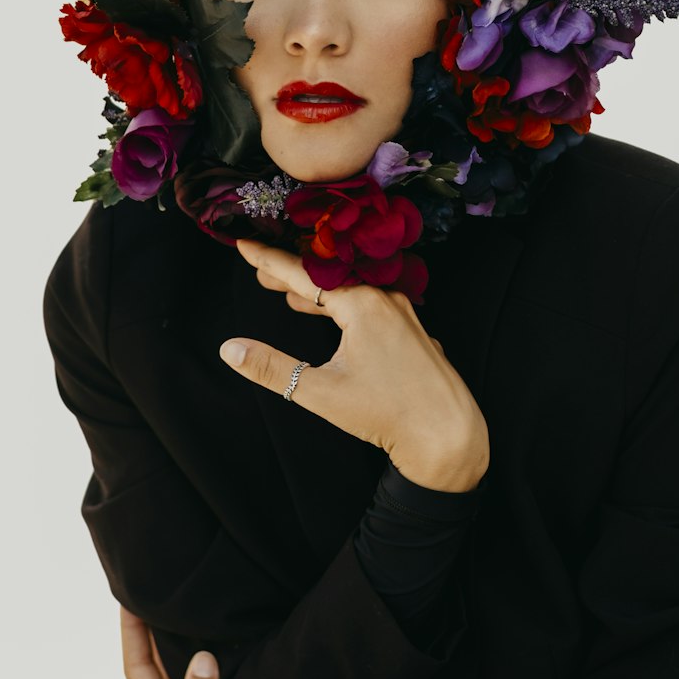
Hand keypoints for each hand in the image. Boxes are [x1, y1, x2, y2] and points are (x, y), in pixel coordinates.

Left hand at [120, 605, 235, 678]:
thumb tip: (203, 656)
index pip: (138, 670)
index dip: (131, 633)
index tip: (127, 598)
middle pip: (156, 664)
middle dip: (151, 627)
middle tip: (152, 589)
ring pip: (182, 670)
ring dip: (180, 637)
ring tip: (182, 603)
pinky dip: (210, 653)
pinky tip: (221, 636)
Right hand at [221, 238, 489, 492]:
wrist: (448, 435)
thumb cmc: (386, 414)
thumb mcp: (321, 392)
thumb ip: (272, 368)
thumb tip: (229, 349)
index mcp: (362, 305)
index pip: (304, 274)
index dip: (269, 260)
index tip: (244, 243)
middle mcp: (386, 299)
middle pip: (328, 278)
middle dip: (292, 275)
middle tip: (259, 272)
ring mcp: (404, 314)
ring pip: (352, 292)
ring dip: (319, 293)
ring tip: (289, 295)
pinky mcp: (414, 332)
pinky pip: (372, 306)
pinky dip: (345, 305)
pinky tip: (335, 317)